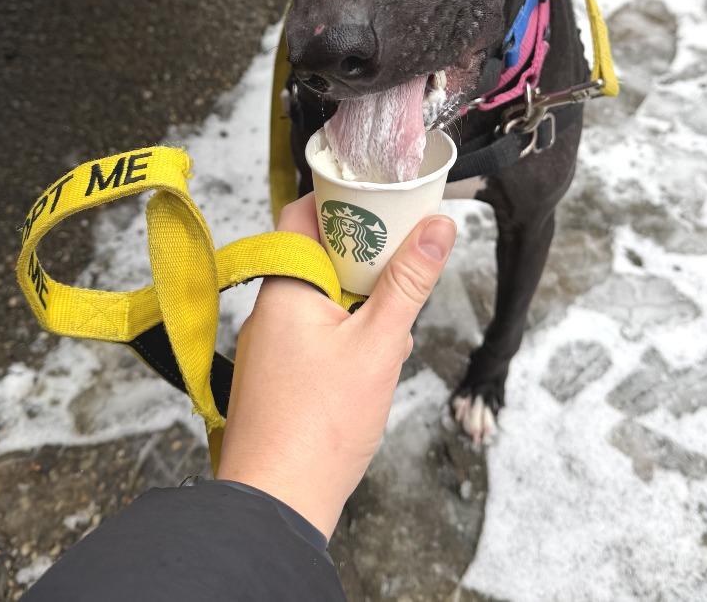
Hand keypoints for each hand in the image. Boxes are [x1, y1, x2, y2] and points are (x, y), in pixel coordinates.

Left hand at [216, 194, 456, 538]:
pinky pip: (314, 334)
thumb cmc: (320, 427)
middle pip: (316, 255)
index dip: (340, 201)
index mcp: (285, 286)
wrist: (275, 506)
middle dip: (363, 260)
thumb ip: (409, 282)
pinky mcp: (276, 376)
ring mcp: (270, 344)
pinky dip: (345, 336)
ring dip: (358, 303)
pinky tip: (372, 365)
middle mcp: (269, 308)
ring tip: (393, 327)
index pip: (302, 215)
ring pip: (320, 298)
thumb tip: (437, 226)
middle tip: (403, 262)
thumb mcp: (380, 344)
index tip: (380, 200)